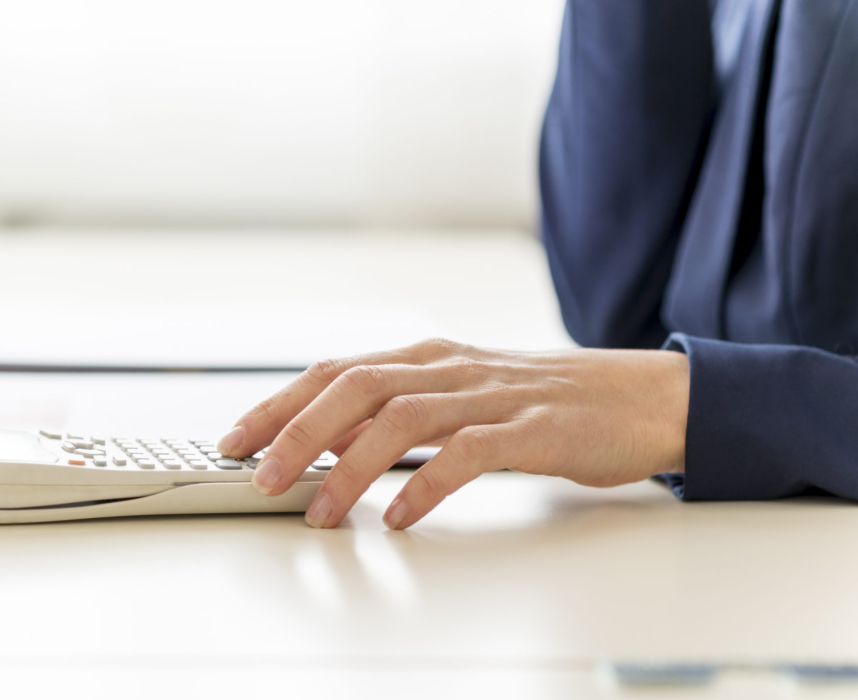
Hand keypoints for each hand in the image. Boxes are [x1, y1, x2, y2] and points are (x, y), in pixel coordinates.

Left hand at [216, 339, 688, 529]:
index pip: (333, 371)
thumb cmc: (538, 403)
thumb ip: (396, 414)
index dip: (278, 404)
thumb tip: (323, 446)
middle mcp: (449, 367)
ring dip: (351, 468)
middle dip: (298, 433)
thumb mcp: (458, 397)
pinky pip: (468, 453)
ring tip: (320, 511)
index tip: (234, 439)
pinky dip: (426, 484)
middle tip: (260, 477)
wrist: (638, 397)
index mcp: (425, 357)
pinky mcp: (533, 429)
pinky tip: (401, 516)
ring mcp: (492, 395)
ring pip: (403, 419)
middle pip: (355, 388)